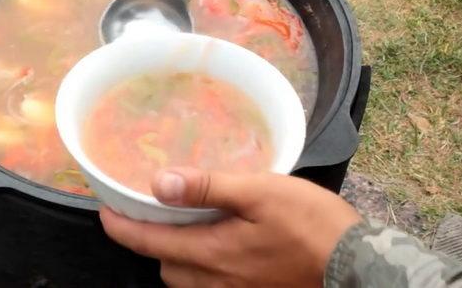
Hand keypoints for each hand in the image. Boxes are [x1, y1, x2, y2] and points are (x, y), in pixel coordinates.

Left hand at [100, 168, 361, 286]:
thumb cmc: (312, 224)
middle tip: (156, 213)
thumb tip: (159, 183)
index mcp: (213, 253)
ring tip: (186, 229)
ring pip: (186, 282)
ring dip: (177, 258)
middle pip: (165, 266)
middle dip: (153, 242)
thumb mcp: (261, 191)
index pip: (150, 244)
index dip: (121, 228)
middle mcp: (217, 282)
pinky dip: (201, 272)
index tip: (103, 212)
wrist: (358, 265)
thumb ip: (208, 187)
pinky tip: (218, 250)